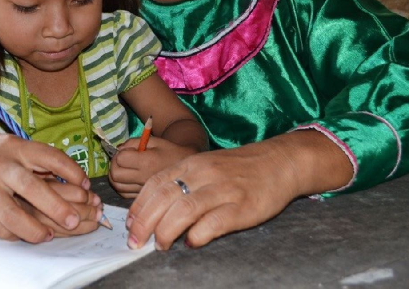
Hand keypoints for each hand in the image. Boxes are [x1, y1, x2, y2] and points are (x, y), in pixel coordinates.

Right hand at [0, 120, 95, 242]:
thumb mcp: (12, 145)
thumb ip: (37, 162)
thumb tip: (74, 184)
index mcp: (14, 146)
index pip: (49, 156)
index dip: (71, 171)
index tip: (86, 185)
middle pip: (31, 188)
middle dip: (57, 207)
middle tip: (75, 220)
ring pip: (12, 215)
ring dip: (35, 229)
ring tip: (50, 235)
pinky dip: (15, 235)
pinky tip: (27, 234)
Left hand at [108, 137, 197, 197]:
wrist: (188, 168)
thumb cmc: (170, 151)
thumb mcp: (153, 141)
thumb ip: (133, 142)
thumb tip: (118, 150)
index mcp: (147, 162)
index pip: (120, 159)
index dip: (120, 153)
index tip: (128, 151)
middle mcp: (143, 178)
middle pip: (115, 175)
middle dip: (114, 165)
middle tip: (121, 159)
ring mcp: (143, 190)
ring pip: (117, 186)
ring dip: (115, 176)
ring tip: (123, 169)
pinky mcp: (143, 197)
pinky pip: (123, 194)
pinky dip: (120, 186)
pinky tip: (127, 179)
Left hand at [125, 131, 353, 249]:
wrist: (279, 162)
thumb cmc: (238, 168)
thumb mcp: (205, 166)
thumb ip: (181, 182)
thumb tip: (154, 210)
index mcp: (191, 163)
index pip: (155, 184)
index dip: (139, 206)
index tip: (129, 225)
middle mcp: (203, 173)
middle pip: (164, 198)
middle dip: (145, 223)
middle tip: (136, 242)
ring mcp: (223, 189)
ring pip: (184, 210)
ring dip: (166, 231)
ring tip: (160, 245)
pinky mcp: (242, 206)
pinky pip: (213, 222)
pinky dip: (198, 235)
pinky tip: (191, 243)